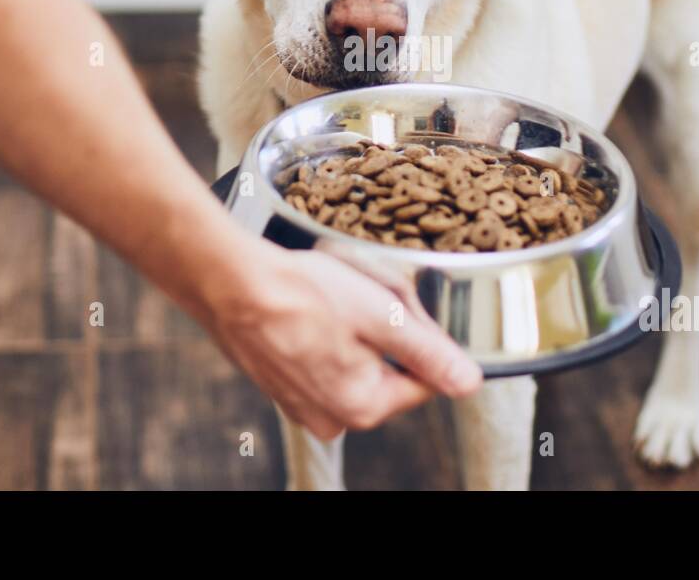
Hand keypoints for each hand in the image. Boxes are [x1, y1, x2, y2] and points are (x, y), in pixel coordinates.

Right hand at [195, 236, 482, 439]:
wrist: (229, 281)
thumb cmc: (302, 293)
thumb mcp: (382, 315)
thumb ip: (429, 353)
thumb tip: (469, 382)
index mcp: (363, 406)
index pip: (424, 379)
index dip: (421, 336)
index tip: (399, 305)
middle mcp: (332, 417)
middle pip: (389, 369)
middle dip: (385, 330)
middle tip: (363, 293)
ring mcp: (302, 403)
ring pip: (356, 361)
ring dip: (355, 328)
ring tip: (332, 296)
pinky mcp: (281, 384)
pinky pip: (323, 358)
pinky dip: (324, 332)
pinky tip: (311, 305)